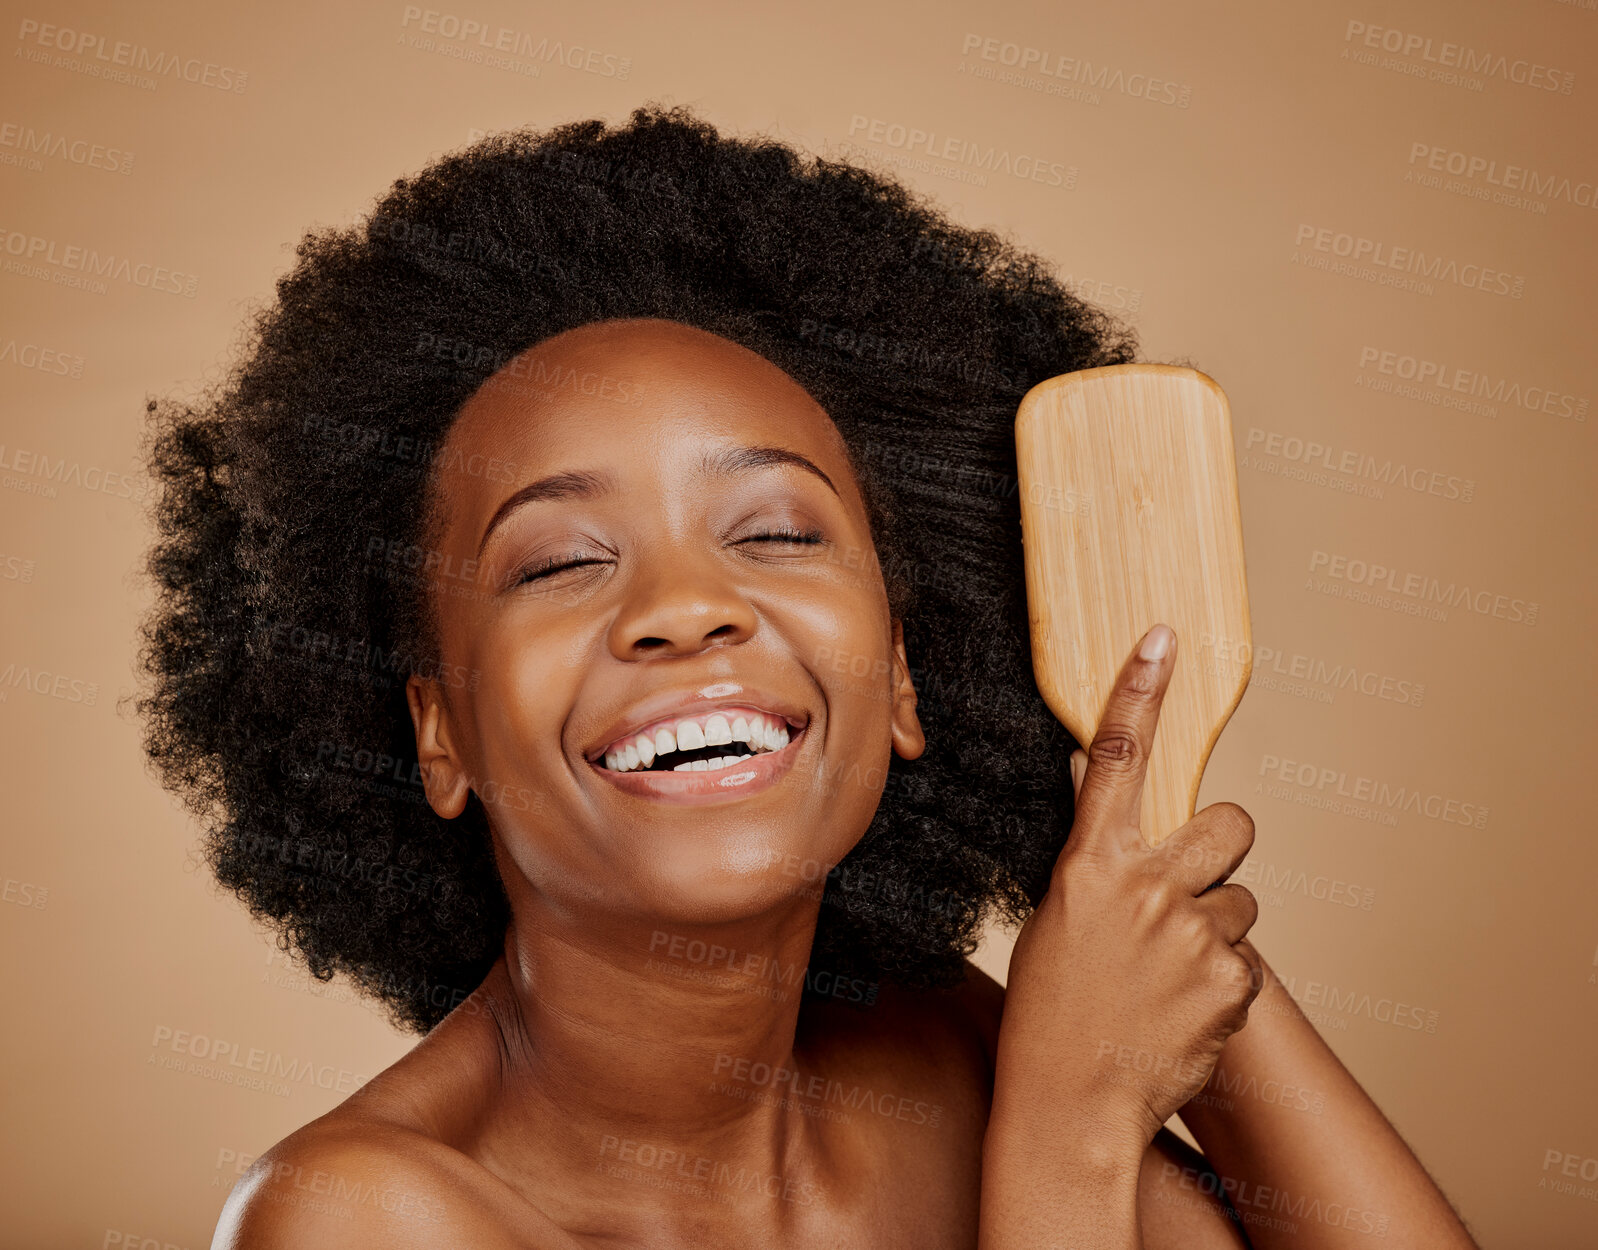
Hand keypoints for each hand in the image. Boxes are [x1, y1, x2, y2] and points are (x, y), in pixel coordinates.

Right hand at [990, 623, 1263, 1155]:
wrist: (1070, 1102)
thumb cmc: (1050, 1012)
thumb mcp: (1057, 920)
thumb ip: (1098, 867)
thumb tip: (1120, 822)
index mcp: (1091, 865)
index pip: (1117, 758)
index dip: (1140, 692)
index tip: (1162, 640)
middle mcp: (1148, 887)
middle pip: (1231, 822)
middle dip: (1224, 846)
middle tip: (1195, 885)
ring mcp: (1195, 934)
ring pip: (1242, 902)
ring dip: (1217, 929)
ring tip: (1169, 976)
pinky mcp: (1234, 982)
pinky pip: (1247, 963)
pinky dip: (1222, 985)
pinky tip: (1182, 1012)